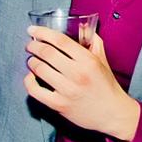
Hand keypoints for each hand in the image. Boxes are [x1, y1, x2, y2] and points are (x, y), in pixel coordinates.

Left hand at [24, 28, 139, 141]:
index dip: (43, 32)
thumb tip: (84, 28)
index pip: (60, 41)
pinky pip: (34, 90)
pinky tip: (31, 77)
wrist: (113, 113)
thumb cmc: (107, 86)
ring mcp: (67, 90)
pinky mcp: (59, 105)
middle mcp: (78, 74)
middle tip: (31, 45)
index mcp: (89, 61)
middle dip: (34, 45)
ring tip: (33, 60)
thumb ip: (94, 43)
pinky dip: (28, 81)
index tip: (33, 29)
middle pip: (46, 52)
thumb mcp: (103, 61)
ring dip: (31, 62)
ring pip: (39, 69)